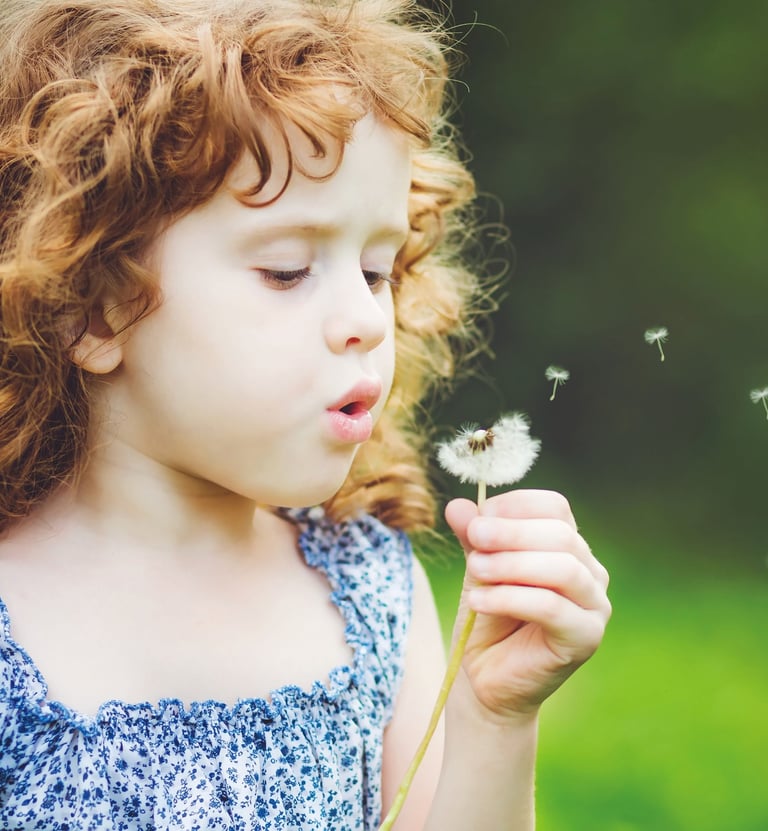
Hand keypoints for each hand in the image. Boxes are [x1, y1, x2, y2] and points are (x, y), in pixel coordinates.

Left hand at [445, 489, 610, 720]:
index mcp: (568, 546)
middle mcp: (590, 571)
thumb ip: (473, 538)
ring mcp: (595, 606)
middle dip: (510, 533)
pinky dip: (510, 598)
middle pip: (561, 535)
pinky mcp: (586, 638)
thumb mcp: (478, 568)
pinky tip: (478, 602)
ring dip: (511, 564)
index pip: (554, 507)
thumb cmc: (487, 618)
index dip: (515, 506)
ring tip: (474, 570)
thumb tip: (457, 505)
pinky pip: (552, 607)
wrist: (485, 679)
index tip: (477, 519)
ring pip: (563, 568)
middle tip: (473, 538)